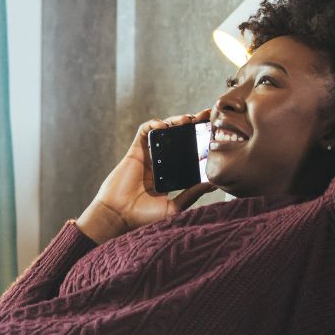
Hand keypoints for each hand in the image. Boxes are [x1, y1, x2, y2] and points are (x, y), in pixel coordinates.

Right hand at [79, 109, 216, 240]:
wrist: (119, 216)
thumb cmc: (143, 216)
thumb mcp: (174, 207)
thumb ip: (192, 194)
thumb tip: (214, 184)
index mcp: (172, 173)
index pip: (190, 151)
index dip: (202, 139)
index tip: (216, 133)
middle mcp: (161, 161)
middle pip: (179, 136)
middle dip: (193, 124)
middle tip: (205, 117)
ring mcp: (148, 155)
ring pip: (164, 129)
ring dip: (176, 120)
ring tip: (187, 120)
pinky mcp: (135, 151)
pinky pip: (144, 131)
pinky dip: (154, 124)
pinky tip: (164, 125)